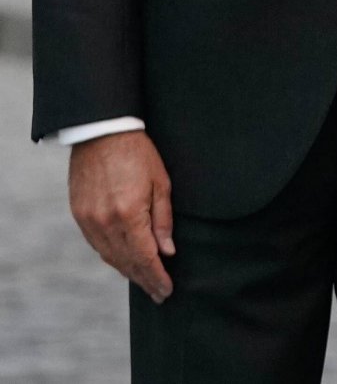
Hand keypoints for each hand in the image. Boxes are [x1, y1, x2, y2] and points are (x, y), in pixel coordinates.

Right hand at [69, 131, 174, 303]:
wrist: (102, 132)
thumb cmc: (138, 152)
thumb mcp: (160, 182)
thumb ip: (163, 219)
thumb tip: (167, 251)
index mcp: (129, 214)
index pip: (145, 258)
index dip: (156, 277)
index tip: (167, 291)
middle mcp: (106, 223)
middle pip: (126, 263)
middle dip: (144, 280)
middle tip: (159, 293)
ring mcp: (89, 221)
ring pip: (110, 257)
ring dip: (128, 271)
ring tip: (144, 280)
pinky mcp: (80, 215)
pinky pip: (97, 246)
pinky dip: (112, 256)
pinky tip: (124, 261)